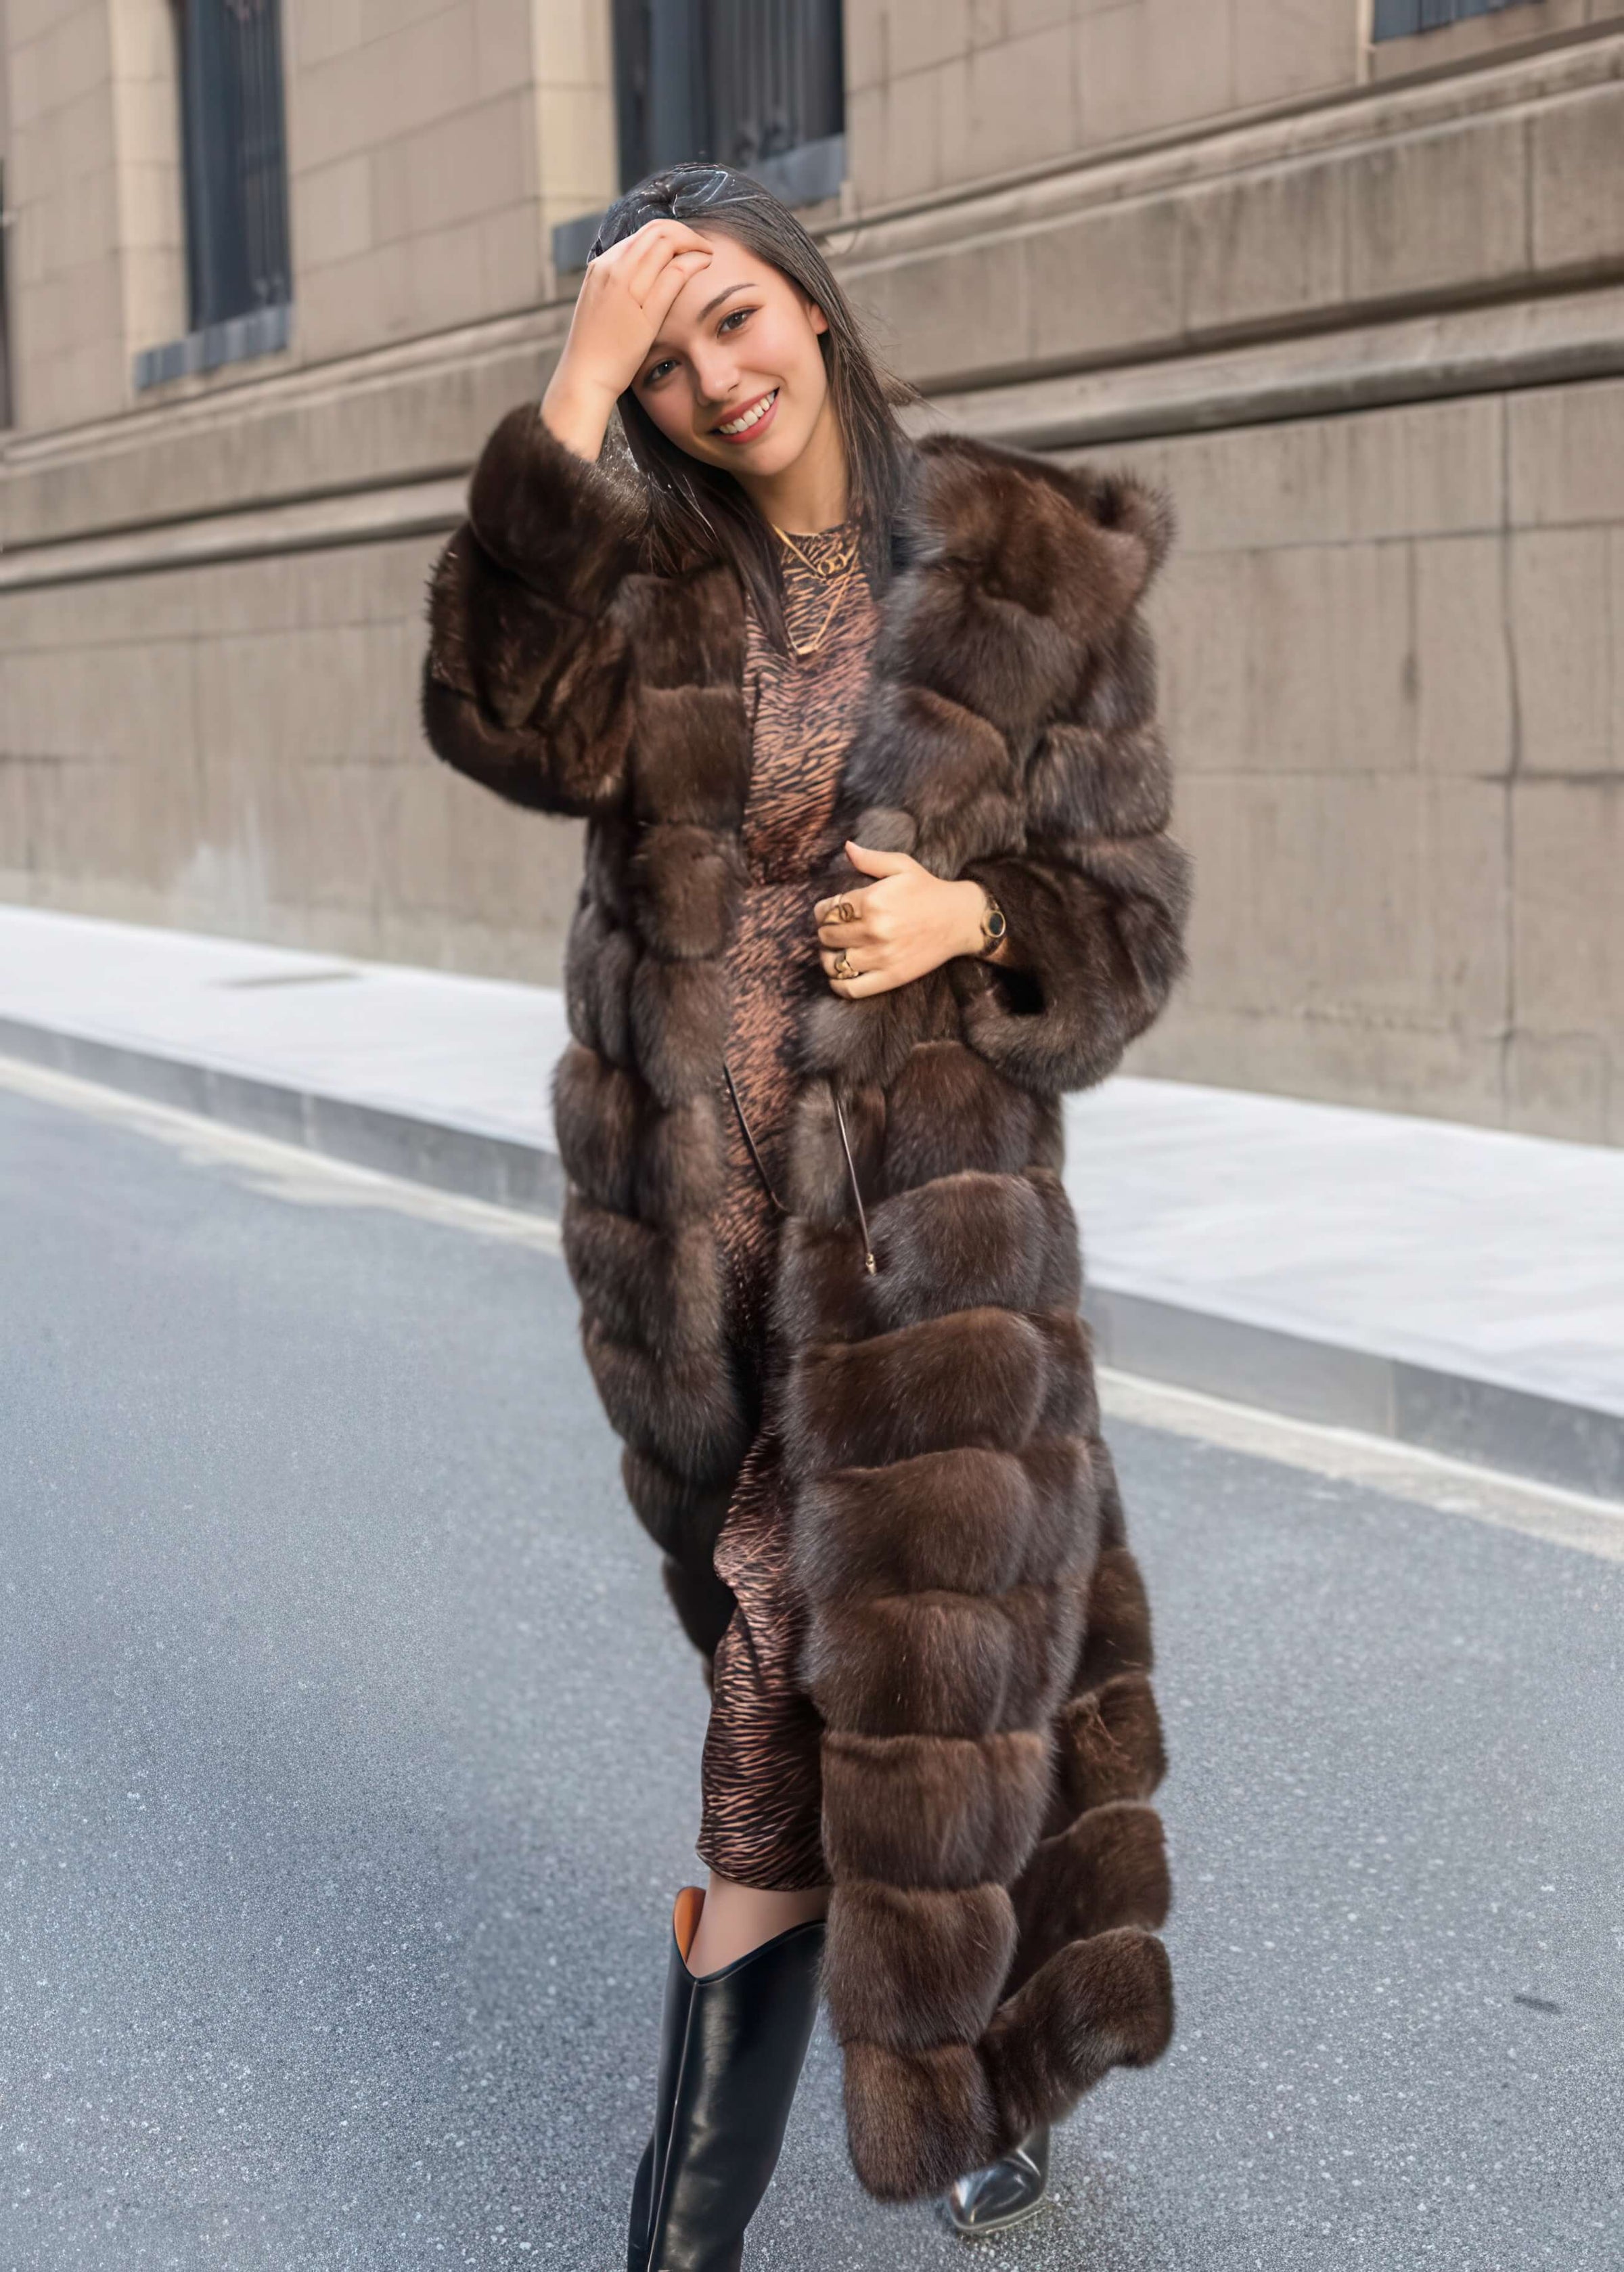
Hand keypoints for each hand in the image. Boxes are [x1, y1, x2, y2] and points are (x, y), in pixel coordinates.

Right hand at [541, 220, 713, 461]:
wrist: (585, 375)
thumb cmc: (598, 347)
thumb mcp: (605, 304)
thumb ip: (622, 283)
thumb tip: (646, 272)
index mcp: (603, 265)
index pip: (643, 232)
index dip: (671, 232)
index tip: (686, 245)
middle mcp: (612, 267)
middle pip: (657, 230)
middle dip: (686, 233)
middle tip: (703, 246)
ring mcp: (625, 285)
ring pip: (666, 242)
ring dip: (693, 242)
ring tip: (707, 254)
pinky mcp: (642, 308)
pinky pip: (674, 273)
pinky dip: (694, 262)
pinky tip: (706, 265)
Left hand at [814, 841, 989, 996]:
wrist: (960, 919)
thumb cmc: (929, 890)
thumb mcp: (902, 866)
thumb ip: (870, 859)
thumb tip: (847, 847)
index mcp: (872, 901)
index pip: (827, 910)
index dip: (822, 911)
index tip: (828, 912)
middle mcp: (873, 930)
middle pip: (827, 936)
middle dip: (826, 931)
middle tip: (834, 929)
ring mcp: (881, 957)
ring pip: (833, 962)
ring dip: (828, 956)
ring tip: (835, 950)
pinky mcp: (890, 977)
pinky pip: (851, 988)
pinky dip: (838, 984)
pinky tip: (840, 974)